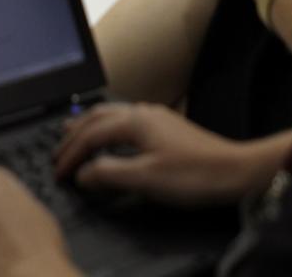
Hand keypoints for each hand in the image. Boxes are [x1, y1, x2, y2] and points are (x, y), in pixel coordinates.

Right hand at [54, 103, 261, 206]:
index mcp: (134, 121)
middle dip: (74, 134)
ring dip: (89, 125)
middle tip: (57, 151)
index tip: (59, 172)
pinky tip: (112, 136)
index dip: (71, 154)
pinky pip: (125, 119)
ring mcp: (155, 116)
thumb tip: (83, 173)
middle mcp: (142, 112)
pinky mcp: (165, 125)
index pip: (91, 135)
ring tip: (73, 134)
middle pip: (97, 117)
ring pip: (112, 114)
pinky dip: (107, 127)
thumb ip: (109, 174)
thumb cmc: (194, 175)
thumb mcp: (146, 179)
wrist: (234, 170)